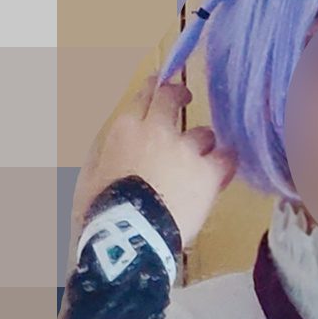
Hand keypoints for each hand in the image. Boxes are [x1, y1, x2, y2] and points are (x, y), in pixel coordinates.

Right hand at [71, 75, 237, 249]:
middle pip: (173, 98)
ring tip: (203, 161)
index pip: (143, 96)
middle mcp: (156, 130)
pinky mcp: (207, 172)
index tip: (160, 84)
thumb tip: (111, 145)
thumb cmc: (102, 210)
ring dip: (203, 145)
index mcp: (125, 130)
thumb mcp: (91, 177)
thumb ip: (104, 154)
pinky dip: (225, 164)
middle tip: (186, 97)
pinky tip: (224, 170)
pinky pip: (226, 158)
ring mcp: (185, 149)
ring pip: (204, 134)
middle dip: (180, 95)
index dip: (154, 88)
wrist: (130, 234)